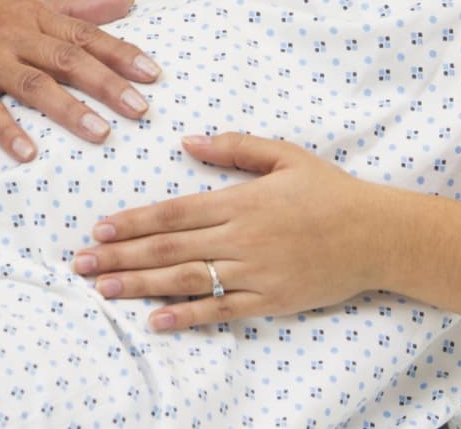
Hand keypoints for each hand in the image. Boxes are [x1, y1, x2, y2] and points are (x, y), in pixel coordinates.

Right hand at [0, 0, 160, 161]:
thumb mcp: (23, 7)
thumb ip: (77, 10)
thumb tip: (128, 2)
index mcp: (32, 15)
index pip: (84, 34)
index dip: (120, 53)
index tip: (153, 74)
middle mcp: (11, 35)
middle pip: (67, 59)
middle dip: (107, 83)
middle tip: (141, 109)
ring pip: (33, 85)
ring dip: (68, 110)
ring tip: (100, 134)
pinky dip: (9, 132)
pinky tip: (29, 154)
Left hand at [70, 132, 401, 331]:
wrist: (377, 234)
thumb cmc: (330, 191)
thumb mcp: (285, 154)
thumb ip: (235, 147)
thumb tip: (189, 139)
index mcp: (240, 200)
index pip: (174, 213)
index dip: (132, 222)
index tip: (99, 229)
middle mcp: (241, 238)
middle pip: (169, 248)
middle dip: (121, 256)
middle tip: (82, 264)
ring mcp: (254, 273)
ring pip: (186, 280)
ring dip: (141, 285)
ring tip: (104, 290)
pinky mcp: (270, 300)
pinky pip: (221, 311)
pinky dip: (187, 317)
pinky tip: (156, 320)